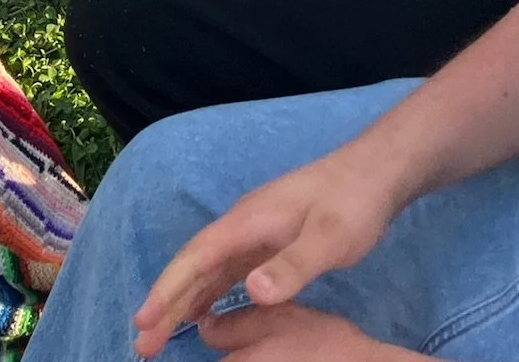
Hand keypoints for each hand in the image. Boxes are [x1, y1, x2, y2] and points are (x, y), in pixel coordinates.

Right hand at [133, 144, 398, 357]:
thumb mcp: (329, 238)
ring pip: (207, 270)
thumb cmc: (353, 204)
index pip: (196, 257)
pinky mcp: (267, 242)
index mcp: (247, 220)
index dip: (168, 289)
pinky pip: (226, 272)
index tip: (144, 320)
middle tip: (143, 346)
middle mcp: (242, 225)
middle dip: (166, 303)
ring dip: (183, 301)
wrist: (375, 173)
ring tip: (159, 335)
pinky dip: (207, 294)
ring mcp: (254, 233)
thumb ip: (292, 266)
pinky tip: (202, 313)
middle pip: (194, 265)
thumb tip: (250, 291)